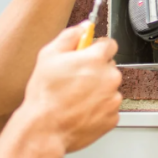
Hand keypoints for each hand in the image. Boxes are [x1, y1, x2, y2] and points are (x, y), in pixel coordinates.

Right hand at [20, 25, 122, 153]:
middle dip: (96, 70)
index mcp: (96, 59)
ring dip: (98, 90)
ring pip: (109, 88)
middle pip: (109, 67)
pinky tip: (81, 110)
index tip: (89, 53)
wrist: (44, 129)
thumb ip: (69, 36)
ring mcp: (113, 99)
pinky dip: (98, 108)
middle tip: (75, 79)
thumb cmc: (45, 95)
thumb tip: (82, 28)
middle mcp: (110, 77)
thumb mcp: (48, 55)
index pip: (109, 44)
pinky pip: (108, 107)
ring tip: (75, 98)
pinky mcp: (112, 117)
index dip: (96, 48)